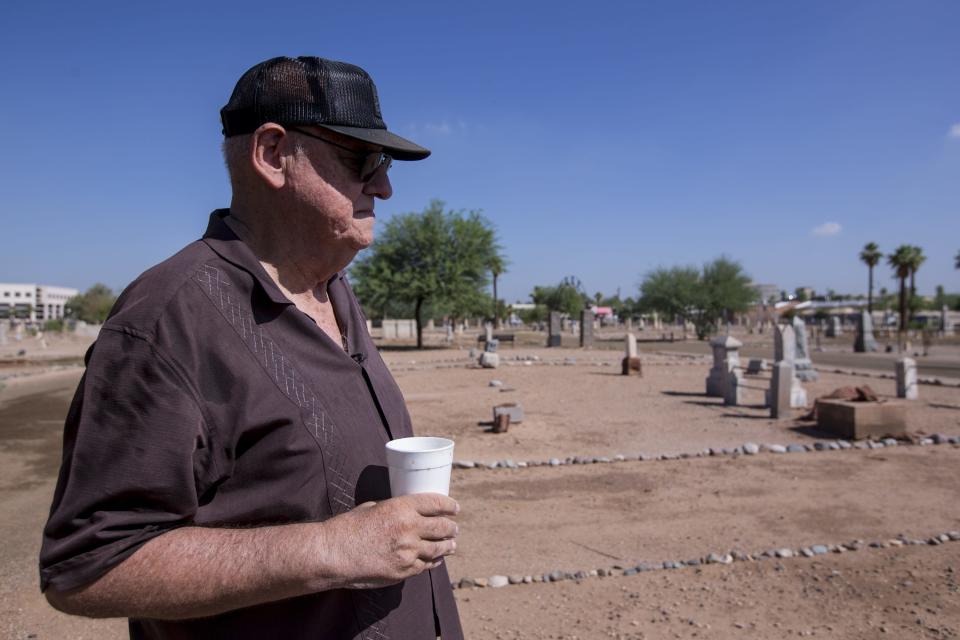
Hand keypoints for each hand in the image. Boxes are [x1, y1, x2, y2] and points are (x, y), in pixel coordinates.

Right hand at [318, 493, 459, 589]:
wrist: (333, 555)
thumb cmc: (348, 528)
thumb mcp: (373, 508)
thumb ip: (393, 510)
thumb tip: (405, 514)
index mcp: (401, 508)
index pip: (435, 504)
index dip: (449, 505)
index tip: (455, 507)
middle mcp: (409, 529)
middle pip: (442, 527)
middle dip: (451, 527)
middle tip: (454, 527)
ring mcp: (408, 552)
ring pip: (438, 549)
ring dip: (448, 546)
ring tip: (452, 544)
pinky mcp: (404, 571)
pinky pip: (425, 565)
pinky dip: (433, 561)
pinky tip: (436, 559)